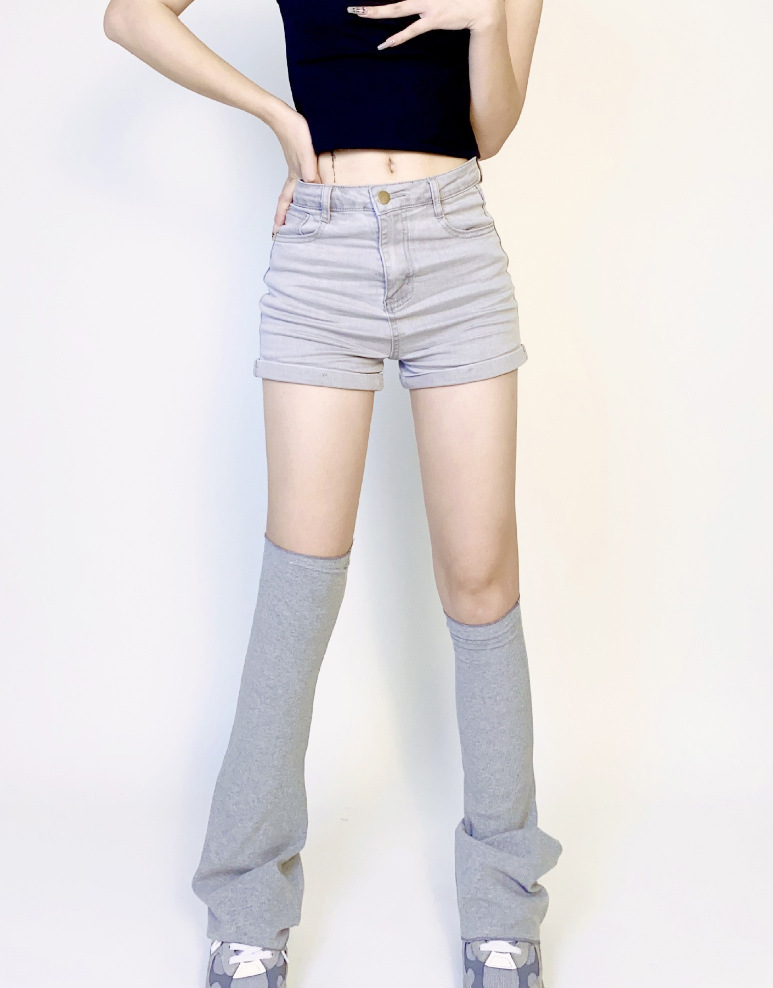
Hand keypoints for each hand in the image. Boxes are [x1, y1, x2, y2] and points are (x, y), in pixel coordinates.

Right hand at [271, 106, 321, 236]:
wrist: (283, 115)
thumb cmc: (295, 131)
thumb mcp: (305, 152)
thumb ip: (310, 170)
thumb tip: (313, 188)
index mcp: (295, 177)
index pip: (286, 202)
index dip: (281, 218)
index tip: (276, 233)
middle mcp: (295, 175)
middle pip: (288, 201)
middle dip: (285, 217)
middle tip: (282, 232)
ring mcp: (296, 168)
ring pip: (294, 192)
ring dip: (293, 205)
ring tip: (296, 216)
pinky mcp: (300, 160)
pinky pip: (301, 181)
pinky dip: (302, 190)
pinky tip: (309, 189)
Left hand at [346, 0, 501, 47]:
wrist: (484, 6)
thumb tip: (420, 9)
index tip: (366, 3)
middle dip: (372, 4)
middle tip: (353, 7)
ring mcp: (427, 6)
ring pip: (396, 9)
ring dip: (376, 12)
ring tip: (359, 14)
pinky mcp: (434, 19)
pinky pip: (411, 30)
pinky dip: (397, 37)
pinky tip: (383, 44)